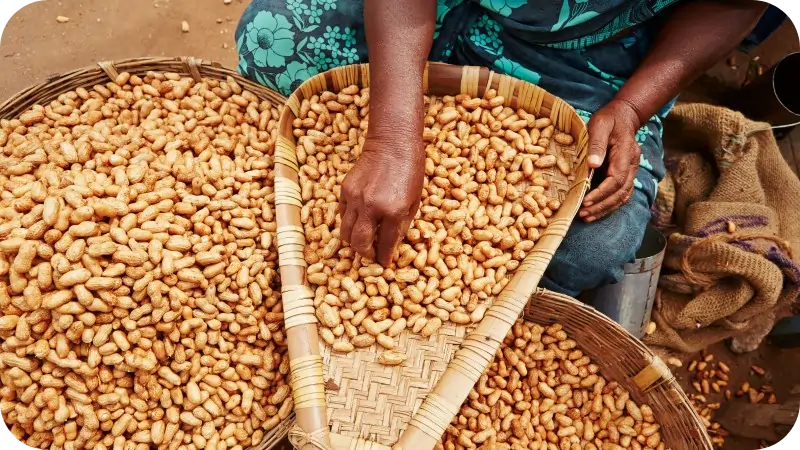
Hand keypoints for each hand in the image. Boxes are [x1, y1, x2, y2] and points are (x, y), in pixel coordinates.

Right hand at [339, 132, 424, 265]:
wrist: (393, 143)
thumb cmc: (411, 170)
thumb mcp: (415, 201)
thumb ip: (402, 224)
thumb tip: (392, 243)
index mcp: (394, 212)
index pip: (385, 245)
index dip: (384, 258)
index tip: (384, 263)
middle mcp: (372, 207)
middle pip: (360, 244)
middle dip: (366, 255)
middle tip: (371, 256)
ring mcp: (355, 199)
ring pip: (345, 232)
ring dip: (353, 241)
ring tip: (362, 241)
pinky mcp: (345, 190)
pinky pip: (341, 214)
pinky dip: (348, 222)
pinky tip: (358, 221)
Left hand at [580, 99, 641, 221]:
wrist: (624, 116)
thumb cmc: (609, 119)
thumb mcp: (599, 125)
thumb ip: (596, 144)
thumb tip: (593, 164)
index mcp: (625, 153)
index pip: (616, 180)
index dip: (601, 193)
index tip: (586, 201)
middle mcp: (632, 165)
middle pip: (621, 193)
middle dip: (602, 206)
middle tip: (584, 214)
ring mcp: (631, 171)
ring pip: (622, 197)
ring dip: (605, 209)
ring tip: (587, 217)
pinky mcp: (626, 174)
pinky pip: (621, 194)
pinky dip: (609, 205)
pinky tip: (595, 211)